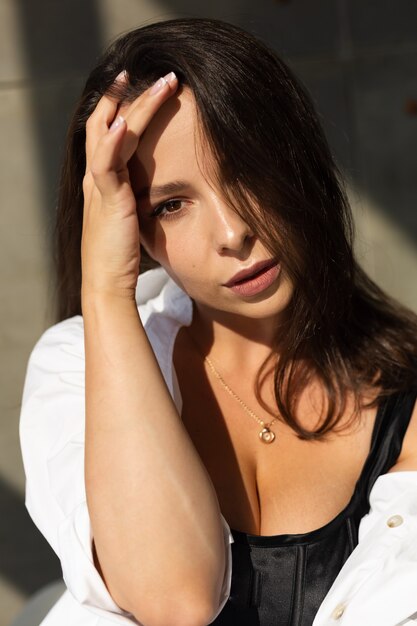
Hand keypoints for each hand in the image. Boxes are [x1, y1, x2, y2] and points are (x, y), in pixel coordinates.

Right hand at [81, 72, 177, 302]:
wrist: (107, 284)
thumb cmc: (121, 257)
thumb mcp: (129, 219)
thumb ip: (136, 198)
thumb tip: (156, 189)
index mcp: (102, 180)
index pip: (110, 133)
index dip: (124, 107)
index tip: (145, 87)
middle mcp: (96, 177)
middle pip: (106, 123)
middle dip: (126, 95)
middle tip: (149, 72)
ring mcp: (98, 186)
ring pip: (110, 134)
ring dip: (133, 105)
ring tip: (158, 82)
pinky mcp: (107, 200)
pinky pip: (105, 163)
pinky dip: (113, 141)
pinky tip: (125, 121)